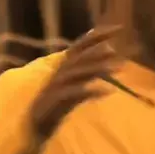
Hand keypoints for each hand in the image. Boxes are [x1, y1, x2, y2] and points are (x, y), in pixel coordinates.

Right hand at [28, 26, 122, 141]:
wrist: (34, 125)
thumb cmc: (57, 102)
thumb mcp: (77, 82)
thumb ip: (91, 66)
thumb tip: (110, 48)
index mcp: (65, 64)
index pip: (82, 44)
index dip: (99, 34)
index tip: (119, 28)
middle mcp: (60, 71)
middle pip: (80, 57)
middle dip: (98, 52)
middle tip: (116, 51)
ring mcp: (56, 85)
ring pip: (77, 72)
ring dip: (98, 68)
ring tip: (118, 68)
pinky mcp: (54, 101)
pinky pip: (74, 94)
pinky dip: (91, 91)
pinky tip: (108, 91)